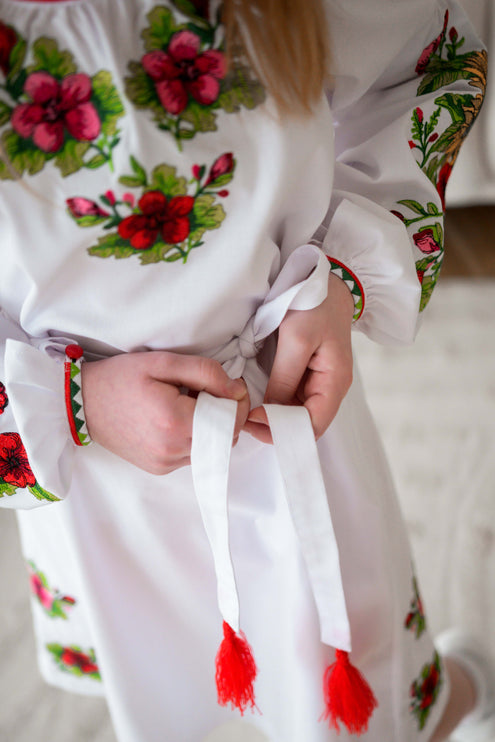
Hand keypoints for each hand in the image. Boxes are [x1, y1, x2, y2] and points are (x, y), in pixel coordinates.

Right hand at [81, 352, 248, 474]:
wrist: (82, 403)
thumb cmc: (120, 378)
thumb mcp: (164, 363)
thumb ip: (206, 373)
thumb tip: (236, 390)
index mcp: (174, 421)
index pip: (230, 421)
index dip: (239, 403)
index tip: (233, 386)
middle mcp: (171, 449)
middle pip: (225, 438)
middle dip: (227, 415)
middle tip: (212, 392)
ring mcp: (165, 462)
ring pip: (210, 449)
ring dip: (211, 428)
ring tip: (190, 404)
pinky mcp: (159, 468)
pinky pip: (191, 455)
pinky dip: (194, 438)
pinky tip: (177, 419)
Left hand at [244, 273, 353, 442]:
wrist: (324, 280)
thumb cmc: (314, 305)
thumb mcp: (296, 338)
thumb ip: (284, 378)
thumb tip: (270, 410)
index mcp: (335, 382)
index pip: (314, 425)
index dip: (284, 431)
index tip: (253, 421)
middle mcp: (329, 388)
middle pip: (305, 424)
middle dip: (275, 428)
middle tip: (242, 421)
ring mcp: (318, 382)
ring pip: (296, 414)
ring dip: (272, 418)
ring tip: (244, 413)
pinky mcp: (306, 374)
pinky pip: (291, 399)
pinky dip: (273, 404)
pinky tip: (254, 401)